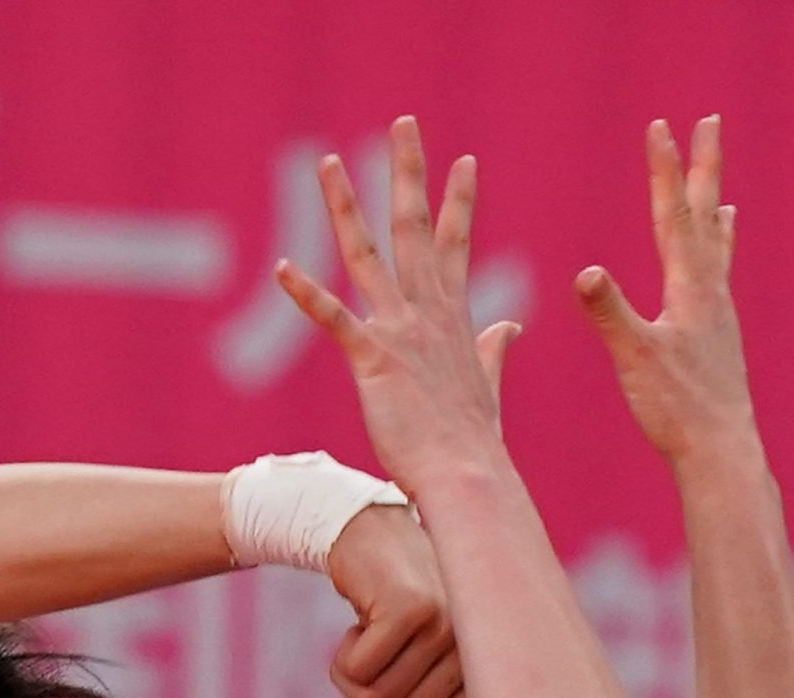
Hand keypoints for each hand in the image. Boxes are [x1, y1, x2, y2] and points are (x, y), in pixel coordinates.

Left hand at [275, 117, 518, 499]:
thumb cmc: (474, 445)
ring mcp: (401, 333)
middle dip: (409, 173)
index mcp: (454, 320)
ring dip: (345, 208)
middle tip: (403, 124)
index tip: (464, 161)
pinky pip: (335, 318)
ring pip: (369, 256)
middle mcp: (428, 315)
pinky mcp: (374, 361)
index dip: (458, 203)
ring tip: (328, 162)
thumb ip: (494, 352)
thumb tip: (512, 327)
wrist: (468, 477)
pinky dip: (307, 293)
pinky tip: (282, 267)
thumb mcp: (487, 387)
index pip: (455, 246)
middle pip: (415, 229)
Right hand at [323, 503, 469, 697]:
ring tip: (368, 635)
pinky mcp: (412, 610)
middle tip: (372, 658)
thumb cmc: (390, 614)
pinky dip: (342, 655)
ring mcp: (448, 629)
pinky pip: (358, 672)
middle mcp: (477, 652)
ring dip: (350, 676)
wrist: (371, 538)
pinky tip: (360, 619)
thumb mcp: (412, 671)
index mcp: (485, 673)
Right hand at [575, 117, 759, 468]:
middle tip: (708, 123)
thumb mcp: (635, 359)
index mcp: (690, 290)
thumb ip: (610, 313)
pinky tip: (715, 273)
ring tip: (721, 194)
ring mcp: (718, 316)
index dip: (663, 170)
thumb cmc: (678, 410)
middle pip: (704, 216)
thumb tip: (584, 272)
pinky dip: (717, 264)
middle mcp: (711, 293)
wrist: (721, 453)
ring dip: (713, 212)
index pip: (672, 216)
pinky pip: (718, 284)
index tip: (659, 127)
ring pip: (716, 248)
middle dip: (702, 168)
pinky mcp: (718, 340)